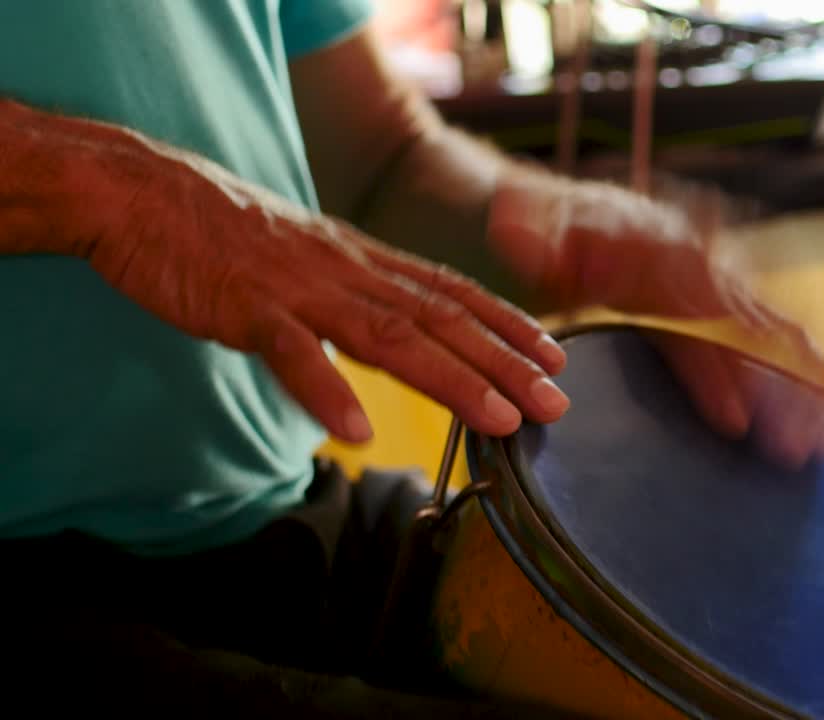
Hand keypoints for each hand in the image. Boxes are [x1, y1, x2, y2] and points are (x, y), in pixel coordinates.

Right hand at [87, 133, 569, 442]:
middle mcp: (348, 271)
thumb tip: (397, 330)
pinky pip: (291, 353)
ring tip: (497, 419)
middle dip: (504, 363)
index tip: (555, 356)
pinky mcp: (247, 307)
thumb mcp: (313, 256)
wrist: (146, 194)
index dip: (507, 325)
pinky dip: (325, 391)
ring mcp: (301, 289)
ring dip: (448, 379)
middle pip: (440, 321)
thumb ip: (357, 291)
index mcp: (363, 261)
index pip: (452, 293)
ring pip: (388, 336)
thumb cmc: (229, 235)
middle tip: (557, 401)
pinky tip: (354, 432)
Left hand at [487, 170, 823, 467]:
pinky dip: (809, 368)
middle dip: (780, 389)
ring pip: (775, 332)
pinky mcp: (729, 295)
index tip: (735, 419)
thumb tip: (516, 234)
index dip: (713, 371)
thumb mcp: (525, 225)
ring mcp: (720, 277)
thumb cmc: (541, 227)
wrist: (562, 207)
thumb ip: (527, 235)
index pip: (691, 321)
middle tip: (803, 445)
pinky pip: (778, 330)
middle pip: (749, 330)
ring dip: (806, 385)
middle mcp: (699, 262)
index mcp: (652, 252)